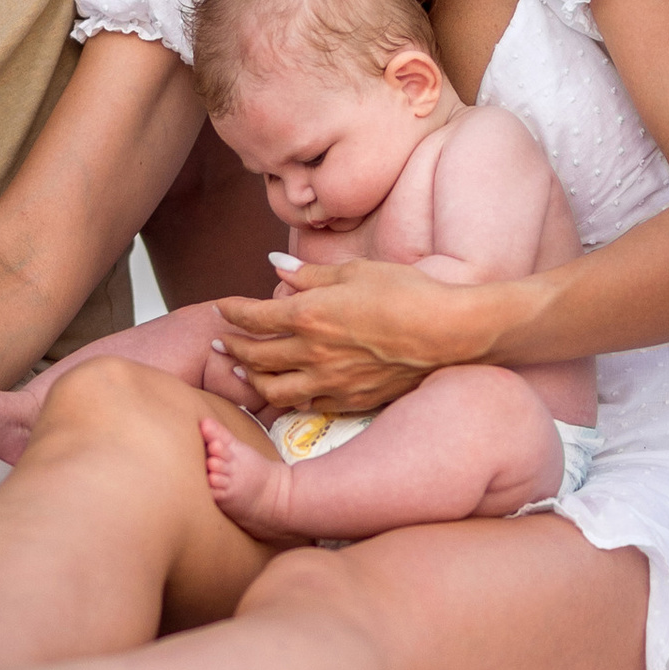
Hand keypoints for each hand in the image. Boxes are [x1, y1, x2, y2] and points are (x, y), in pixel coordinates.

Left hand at [212, 255, 493, 416]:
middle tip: (220, 342)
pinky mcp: (352, 400)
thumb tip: (274, 265)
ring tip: (241, 371)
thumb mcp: (355, 271)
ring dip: (252, 379)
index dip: (232, 312)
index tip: (222, 307)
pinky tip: (286, 392)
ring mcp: (331, 381)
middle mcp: (313, 353)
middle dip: (232, 346)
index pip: (253, 317)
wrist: (449, 333)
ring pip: (274, 389)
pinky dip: (289, 398)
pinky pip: (308, 404)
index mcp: (309, 315)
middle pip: (256, 355)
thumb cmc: (406, 292)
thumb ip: (309, 274)